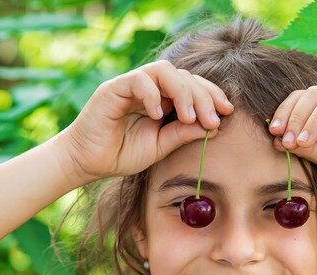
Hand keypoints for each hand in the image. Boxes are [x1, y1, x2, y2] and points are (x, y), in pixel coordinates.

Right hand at [59, 60, 234, 181]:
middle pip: (184, 76)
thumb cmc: (123, 153)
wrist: (89, 162)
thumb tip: (214, 127)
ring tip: (188, 117)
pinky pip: (137, 80)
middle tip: (212, 119)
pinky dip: (151, 94)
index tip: (227, 112)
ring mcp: (132, 85)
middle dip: (203, 96)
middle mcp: (150, 88)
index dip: (212, 95)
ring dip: (182, 92)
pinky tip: (158, 115)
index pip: (193, 86)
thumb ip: (184, 134)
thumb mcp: (161, 146)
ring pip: (164, 70)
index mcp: (163, 99)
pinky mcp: (113, 88)